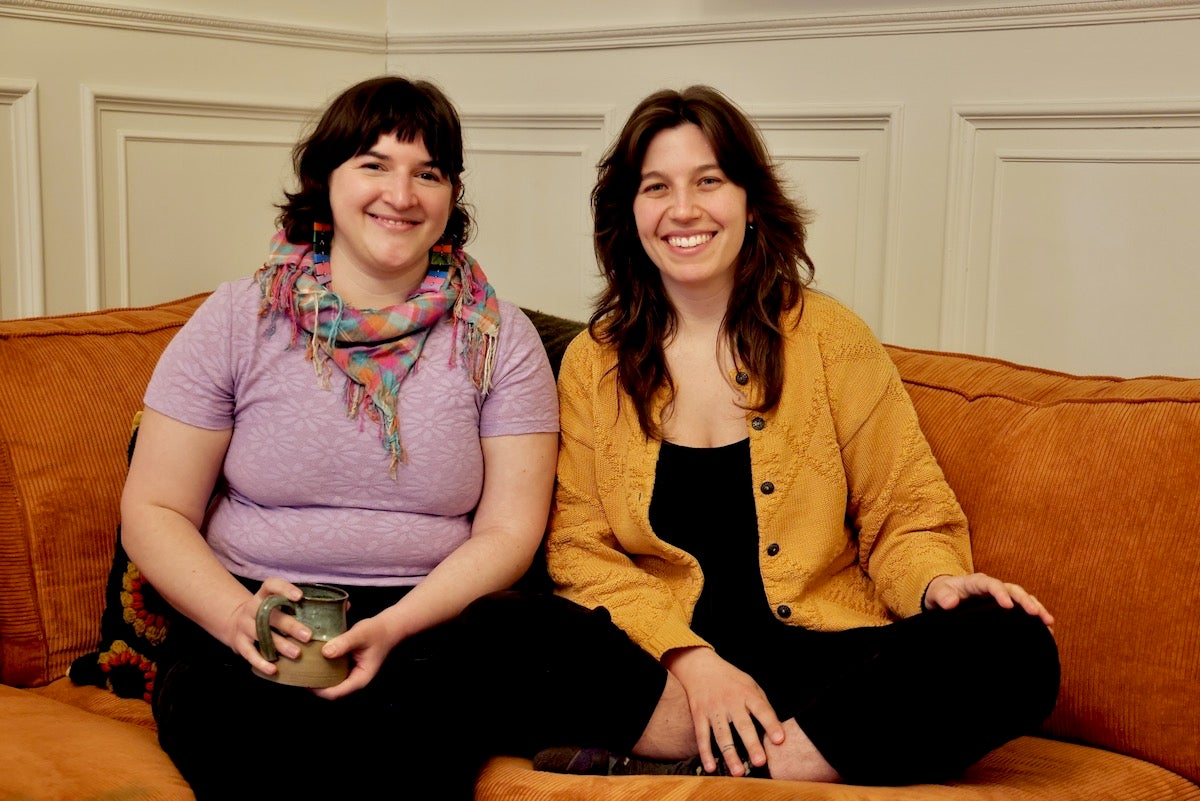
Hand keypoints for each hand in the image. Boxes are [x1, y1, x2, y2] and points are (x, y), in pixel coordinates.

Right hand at [224, 578, 311, 677]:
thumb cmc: (268, 614)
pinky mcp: (239, 643)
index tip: (300, 597)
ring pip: (260, 634)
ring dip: (279, 645)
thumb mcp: (278, 605)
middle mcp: (252, 608)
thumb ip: (302, 606)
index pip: (271, 585)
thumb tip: (342, 608)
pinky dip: (261, 662)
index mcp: (263, 596)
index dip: (284, 589)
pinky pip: (249, 653)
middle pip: (270, 615)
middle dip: (290, 625)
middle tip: (308, 636)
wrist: (235, 625)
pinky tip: (274, 669)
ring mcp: (244, 625)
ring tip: (297, 654)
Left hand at [311, 615, 401, 699]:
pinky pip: (332, 672)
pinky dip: (323, 668)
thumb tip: (324, 652)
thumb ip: (344, 643)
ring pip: (331, 682)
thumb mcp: (360, 635)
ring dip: (318, 677)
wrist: (388, 627)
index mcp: (360, 679)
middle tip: (300, 675)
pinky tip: (313, 660)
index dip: (319, 691)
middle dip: (315, 685)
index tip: (305, 681)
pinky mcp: (347, 667)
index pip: (336, 693)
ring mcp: (351, 674)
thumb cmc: (377, 631)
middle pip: (331, 690)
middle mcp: (355, 680)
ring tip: (303, 668)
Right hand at [662, 647, 784, 775]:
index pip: (762, 709)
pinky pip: (702, 736)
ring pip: (722, 734)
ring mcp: (713, 709)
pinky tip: (710, 768)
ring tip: (738, 772)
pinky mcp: (699, 715)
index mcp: (747, 693)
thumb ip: (761, 704)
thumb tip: (774, 728)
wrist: (700, 666)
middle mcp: (730, 702)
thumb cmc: (730, 679)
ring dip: (730, 754)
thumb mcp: (750, 684)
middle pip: (742, 725)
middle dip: (751, 744)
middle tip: (760, 762)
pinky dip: (705, 753)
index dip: (771, 724)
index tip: (780, 739)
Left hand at [923, 572, 1053, 628]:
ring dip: (1036, 609)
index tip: (1008, 606)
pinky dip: (1034, 620)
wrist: (943, 598)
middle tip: (1036, 614)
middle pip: (1012, 590)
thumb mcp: (936, 594)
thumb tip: (951, 603)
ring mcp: (1000, 597)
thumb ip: (943, 597)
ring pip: (1022, 599)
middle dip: (1025, 601)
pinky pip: (1022, 611)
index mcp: (975, 582)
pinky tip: (1047, 632)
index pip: (990, 584)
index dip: (1000, 592)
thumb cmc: (941, 595)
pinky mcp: (1004, 609)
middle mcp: (992, 588)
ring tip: (1049, 623)